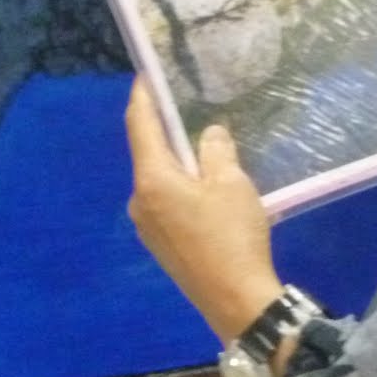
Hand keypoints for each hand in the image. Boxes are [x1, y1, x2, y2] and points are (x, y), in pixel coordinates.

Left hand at [125, 78, 284, 342]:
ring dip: (176, 162)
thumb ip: (217, 151)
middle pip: (148, 153)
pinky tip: (203, 186)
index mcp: (152, 179)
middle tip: (186, 107)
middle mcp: (140, 200)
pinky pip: (165, 202)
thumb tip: (210, 134)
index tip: (146, 75)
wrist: (237, 302)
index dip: (142, 96)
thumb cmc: (232, 236)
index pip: (139, 125)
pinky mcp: (161, 245)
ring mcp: (147, 226)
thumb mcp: (232, 184)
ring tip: (202, 146)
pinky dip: (180, 186)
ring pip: (158, 179)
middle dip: (165, 130)